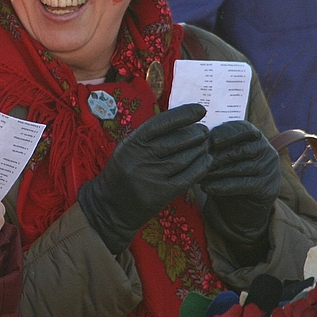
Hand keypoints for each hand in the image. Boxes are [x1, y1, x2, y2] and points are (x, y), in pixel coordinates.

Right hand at [77, 103, 211, 254]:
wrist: (109, 206)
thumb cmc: (123, 172)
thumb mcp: (128, 149)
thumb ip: (150, 136)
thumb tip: (182, 120)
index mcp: (131, 143)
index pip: (161, 122)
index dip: (183, 114)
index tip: (200, 110)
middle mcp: (139, 158)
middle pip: (176, 141)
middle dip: (195, 133)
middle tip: (204, 131)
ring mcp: (150, 177)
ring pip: (184, 158)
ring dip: (200, 149)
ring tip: (206, 145)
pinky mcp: (160, 194)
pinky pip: (187, 178)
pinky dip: (201, 167)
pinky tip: (207, 161)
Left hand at [200, 121, 279, 251]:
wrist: (242, 202)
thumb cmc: (227, 170)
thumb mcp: (221, 154)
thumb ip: (214, 145)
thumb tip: (194, 138)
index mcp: (255, 136)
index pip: (243, 128)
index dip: (227, 132)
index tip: (211, 139)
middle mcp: (266, 150)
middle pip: (239, 149)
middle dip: (215, 155)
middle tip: (195, 160)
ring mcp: (269, 169)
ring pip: (239, 167)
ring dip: (215, 171)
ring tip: (196, 174)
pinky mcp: (268, 188)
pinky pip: (243, 185)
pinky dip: (223, 186)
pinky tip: (206, 187)